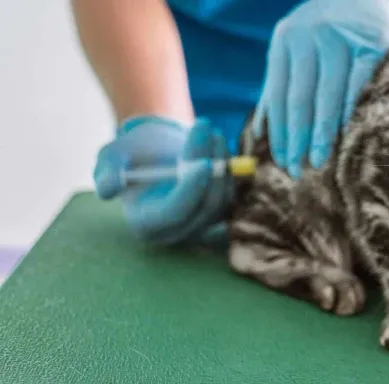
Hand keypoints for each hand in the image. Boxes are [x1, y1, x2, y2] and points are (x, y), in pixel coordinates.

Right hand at [93, 116, 230, 244]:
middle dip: (211, 169)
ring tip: (212, 132)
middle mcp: (176, 231)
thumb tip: (110, 189)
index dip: (190, 190)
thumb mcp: (110, 158)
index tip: (203, 162)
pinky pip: (232, 193)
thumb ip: (105, 173)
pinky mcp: (219, 211)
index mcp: (146, 223)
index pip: (174, 213)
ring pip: (222, 198)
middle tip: (208, 131)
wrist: (157, 149)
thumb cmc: (131, 154)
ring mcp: (201, 224)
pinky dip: (229, 168)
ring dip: (222, 162)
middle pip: (203, 207)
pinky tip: (218, 144)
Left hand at [254, 0, 388, 178]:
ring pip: (328, 95)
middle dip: (297, 139)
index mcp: (285, 40)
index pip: (277, 95)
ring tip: (319, 161)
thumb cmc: (325, 30)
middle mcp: (309, 37)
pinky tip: (347, 136)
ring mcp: (341, 38)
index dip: (278, 132)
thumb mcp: (294, 48)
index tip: (280, 162)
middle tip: (296, 171)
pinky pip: (359, 85)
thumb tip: (257, 132)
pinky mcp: (372, 43)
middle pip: (299, 99)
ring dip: (323, 133)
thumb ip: (277, 85)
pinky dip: (351, 112)